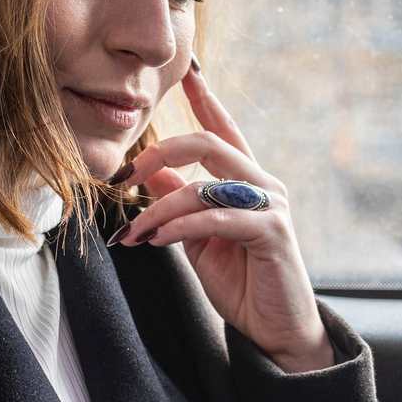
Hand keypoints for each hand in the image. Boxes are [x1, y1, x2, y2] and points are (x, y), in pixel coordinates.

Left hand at [112, 63, 332, 370]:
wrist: (276, 331)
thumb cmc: (242, 284)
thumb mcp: (199, 239)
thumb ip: (180, 204)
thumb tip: (151, 173)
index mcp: (248, 181)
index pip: (224, 130)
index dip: (205, 99)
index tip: (187, 70)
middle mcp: (264, 185)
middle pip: (209, 144)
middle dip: (161, 152)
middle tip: (125, 174)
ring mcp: (271, 206)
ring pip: (204, 186)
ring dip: (160, 208)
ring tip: (135, 231)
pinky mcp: (272, 232)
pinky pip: (216, 219)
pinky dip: (180, 228)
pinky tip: (157, 240)